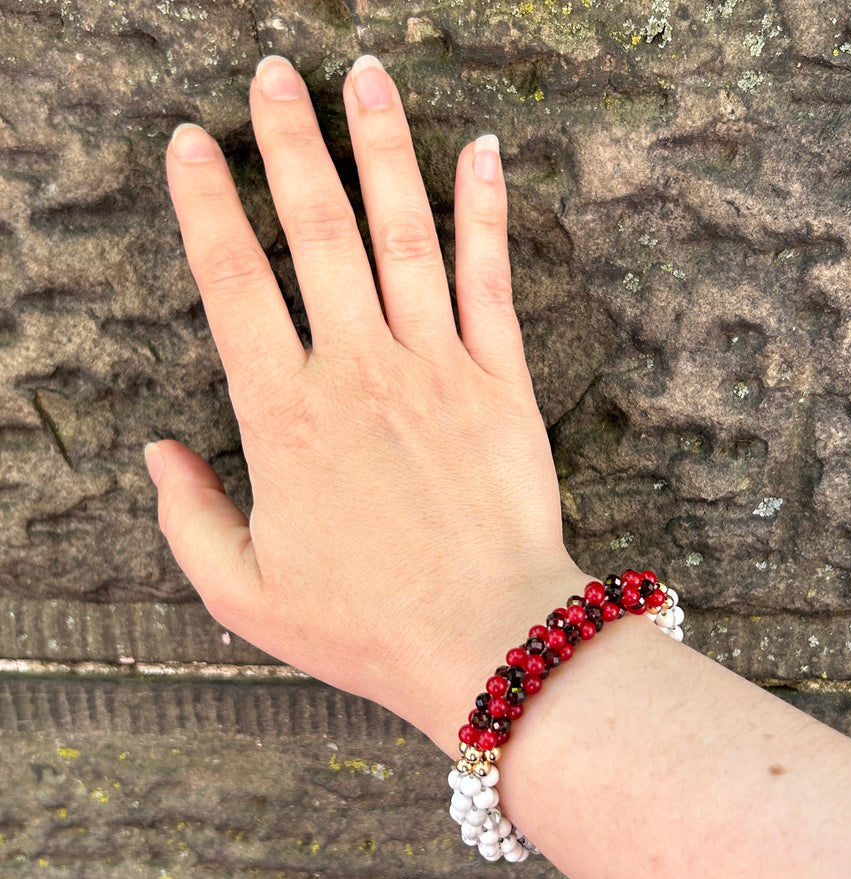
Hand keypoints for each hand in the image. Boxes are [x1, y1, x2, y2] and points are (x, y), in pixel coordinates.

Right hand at [146, 54, 586, 748]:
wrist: (487, 641)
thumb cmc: (365, 626)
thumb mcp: (244, 593)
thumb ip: (188, 519)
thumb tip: (160, 454)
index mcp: (286, 419)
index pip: (233, 285)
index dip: (205, 206)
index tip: (190, 144)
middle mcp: (358, 372)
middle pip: (316, 232)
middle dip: (289, 144)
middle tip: (272, 76)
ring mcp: (437, 369)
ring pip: (403, 234)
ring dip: (381, 149)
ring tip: (363, 78)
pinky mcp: (502, 383)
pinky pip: (490, 280)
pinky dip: (485, 213)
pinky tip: (480, 153)